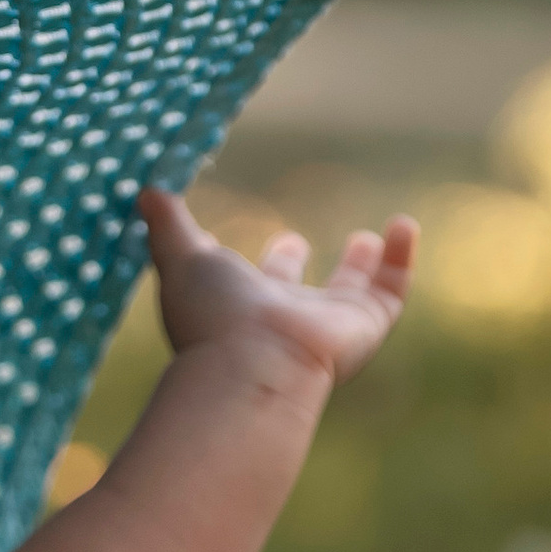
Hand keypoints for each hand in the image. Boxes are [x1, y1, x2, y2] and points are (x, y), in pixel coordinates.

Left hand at [138, 186, 415, 390]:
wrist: (257, 364)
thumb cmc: (213, 314)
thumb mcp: (181, 257)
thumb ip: (167, 222)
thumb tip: (146, 187)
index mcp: (239, 305)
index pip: (242, 282)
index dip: (241, 262)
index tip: (245, 235)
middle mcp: (282, 318)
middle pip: (292, 291)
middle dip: (290, 266)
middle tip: (293, 240)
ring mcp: (326, 325)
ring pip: (348, 295)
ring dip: (361, 266)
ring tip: (371, 236)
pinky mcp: (365, 325)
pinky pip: (391, 292)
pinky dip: (402, 259)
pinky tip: (405, 225)